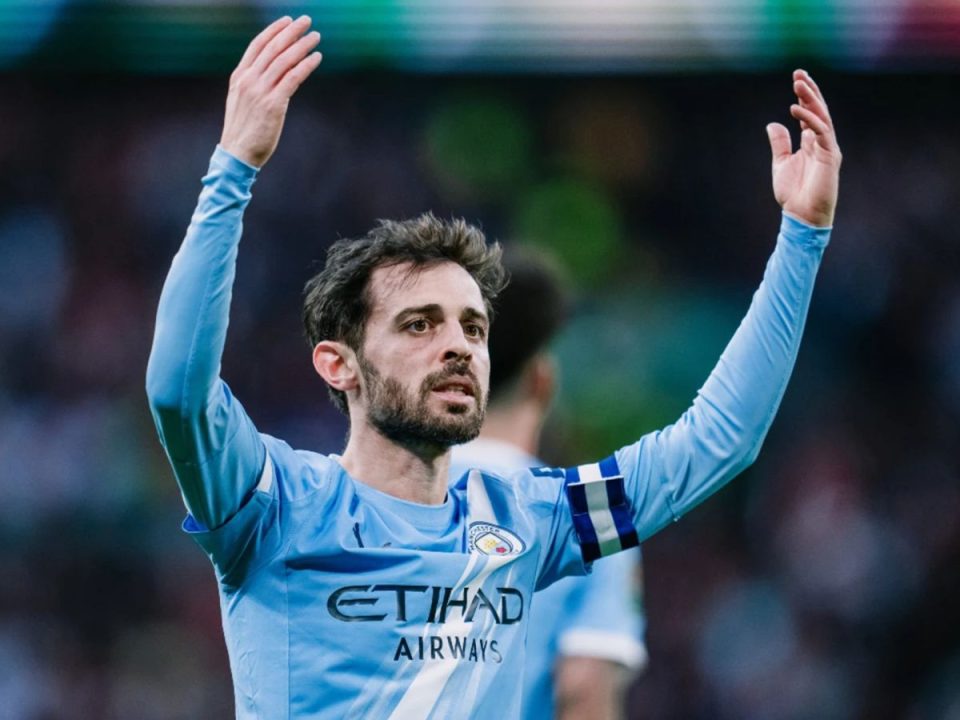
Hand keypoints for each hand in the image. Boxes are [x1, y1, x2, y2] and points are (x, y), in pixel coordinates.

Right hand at [219, 16, 321, 167]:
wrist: (237, 154)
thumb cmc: (243, 131)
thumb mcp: (243, 102)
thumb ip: (254, 85)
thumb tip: (275, 74)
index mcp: (239, 77)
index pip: (257, 45)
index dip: (274, 30)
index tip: (287, 21)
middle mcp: (248, 80)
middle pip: (273, 48)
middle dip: (291, 32)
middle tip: (307, 21)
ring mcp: (260, 91)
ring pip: (284, 60)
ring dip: (302, 46)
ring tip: (315, 37)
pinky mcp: (273, 104)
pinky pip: (293, 78)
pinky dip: (306, 65)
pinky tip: (316, 58)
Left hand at [766, 69, 841, 227]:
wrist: (802, 214)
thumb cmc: (793, 194)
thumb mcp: (781, 164)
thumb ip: (780, 144)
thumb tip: (773, 124)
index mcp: (812, 142)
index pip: (810, 113)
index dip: (804, 96)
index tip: (796, 78)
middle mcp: (822, 142)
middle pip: (818, 110)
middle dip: (809, 90)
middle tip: (799, 72)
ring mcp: (828, 147)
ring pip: (822, 116)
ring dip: (810, 98)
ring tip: (798, 83)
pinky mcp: (830, 156)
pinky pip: (821, 131)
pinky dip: (809, 119)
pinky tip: (796, 108)